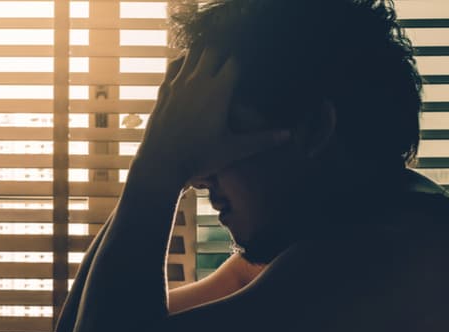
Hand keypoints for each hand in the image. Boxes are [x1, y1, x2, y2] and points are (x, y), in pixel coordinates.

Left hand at [136, 47, 289, 185]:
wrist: (160, 164)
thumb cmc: (198, 157)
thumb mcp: (233, 150)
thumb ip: (262, 140)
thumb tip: (288, 135)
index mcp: (218, 91)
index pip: (235, 61)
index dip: (242, 61)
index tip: (247, 67)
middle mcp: (197, 82)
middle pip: (213, 49)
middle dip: (223, 52)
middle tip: (229, 61)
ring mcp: (178, 84)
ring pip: (192, 52)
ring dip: (203, 52)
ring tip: (211, 60)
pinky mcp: (163, 90)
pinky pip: (174, 65)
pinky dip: (183, 61)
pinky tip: (189, 68)